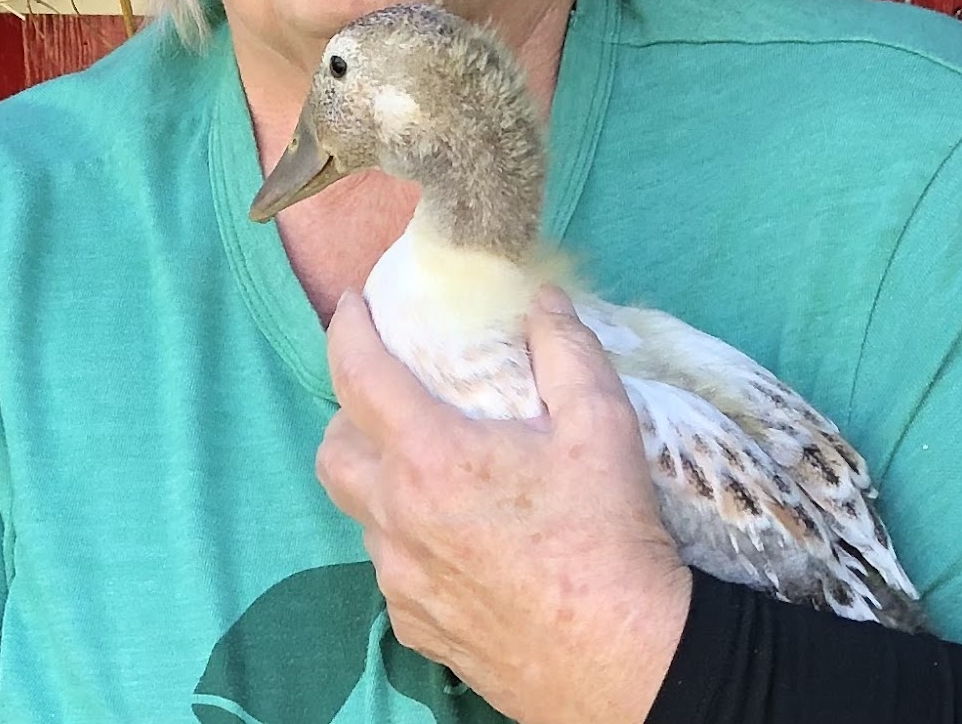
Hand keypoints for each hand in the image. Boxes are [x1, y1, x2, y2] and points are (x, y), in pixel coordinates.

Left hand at [317, 286, 691, 723]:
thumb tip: (543, 300)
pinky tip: (452, 534)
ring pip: (358, 514)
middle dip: (347, 412)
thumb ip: (565, 348)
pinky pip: (390, 570)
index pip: (358, 377)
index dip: (347, 331)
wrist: (629, 662)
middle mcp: (398, 522)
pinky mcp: (419, 631)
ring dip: (376, 477)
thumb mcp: (601, 422)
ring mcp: (403, 584)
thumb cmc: (609, 537)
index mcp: (430, 460)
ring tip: (424, 462)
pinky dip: (404, 537)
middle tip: (388, 392)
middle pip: (332, 453)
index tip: (351, 305)